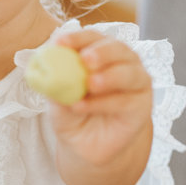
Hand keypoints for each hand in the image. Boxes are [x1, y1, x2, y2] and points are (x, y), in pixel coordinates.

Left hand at [46, 32, 153, 168]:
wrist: (85, 146)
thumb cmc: (72, 115)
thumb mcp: (56, 100)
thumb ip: (53, 84)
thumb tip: (43, 66)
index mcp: (100, 53)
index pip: (92, 38)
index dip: (77, 38)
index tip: (60, 43)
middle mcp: (123, 63)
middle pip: (118, 48)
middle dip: (102, 52)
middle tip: (85, 60)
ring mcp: (136, 83)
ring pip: (129, 73)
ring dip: (108, 77)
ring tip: (89, 85)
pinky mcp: (142, 105)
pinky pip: (125, 100)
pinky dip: (104, 102)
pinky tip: (83, 106)